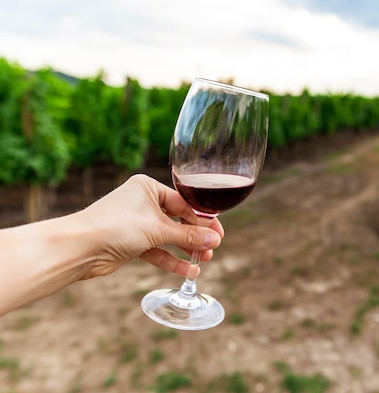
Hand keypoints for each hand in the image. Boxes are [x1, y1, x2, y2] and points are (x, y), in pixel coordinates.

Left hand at [77, 174, 223, 278]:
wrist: (79, 247)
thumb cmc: (115, 226)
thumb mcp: (158, 229)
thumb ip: (188, 235)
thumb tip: (214, 240)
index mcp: (148, 188)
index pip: (184, 203)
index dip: (202, 220)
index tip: (218, 234)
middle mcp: (143, 203)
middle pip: (178, 221)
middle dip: (195, 237)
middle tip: (213, 248)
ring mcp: (137, 224)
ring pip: (169, 237)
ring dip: (186, 250)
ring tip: (203, 261)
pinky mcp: (131, 244)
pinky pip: (157, 251)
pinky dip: (171, 260)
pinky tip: (187, 271)